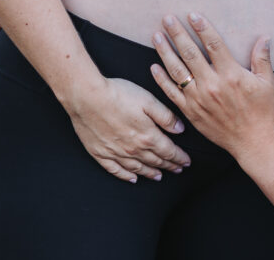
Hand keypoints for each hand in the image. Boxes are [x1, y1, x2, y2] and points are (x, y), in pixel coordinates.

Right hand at [63, 75, 190, 182]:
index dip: (179, 158)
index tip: (186, 162)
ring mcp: (116, 153)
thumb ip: (165, 117)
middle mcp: (133, 149)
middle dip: (168, 166)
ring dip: (150, 173)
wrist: (87, 97)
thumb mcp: (148, 100)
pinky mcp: (100, 153)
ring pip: (137, 168)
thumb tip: (180, 130)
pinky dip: (126, 176)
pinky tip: (132, 178)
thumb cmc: (118, 95)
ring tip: (159, 176)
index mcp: (147, 136)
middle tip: (177, 170)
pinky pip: (116, 170)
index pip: (168, 151)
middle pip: (155, 161)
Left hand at [150, 13, 273, 157]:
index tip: (192, 15)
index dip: (202, 28)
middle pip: (190, 53)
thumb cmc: (262, 111)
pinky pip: (171, 93)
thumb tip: (265, 37)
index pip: (214, 45)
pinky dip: (161, 79)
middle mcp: (212, 85)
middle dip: (178, 34)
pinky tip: (154, 66)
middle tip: (167, 18)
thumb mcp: (268, 83)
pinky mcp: (191, 112)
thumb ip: (263, 58)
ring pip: (177, 71)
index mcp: (231, 75)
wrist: (252, 142)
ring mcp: (199, 99)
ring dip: (165, 52)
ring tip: (156, 36)